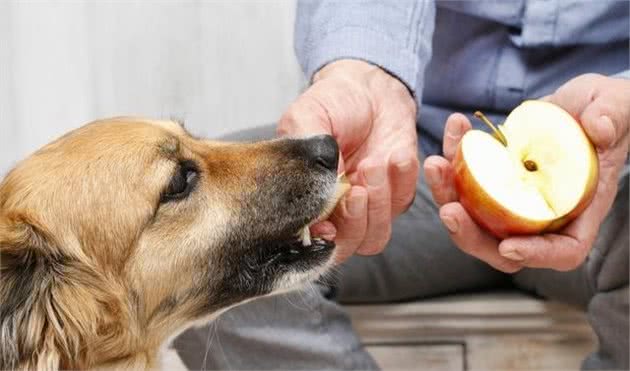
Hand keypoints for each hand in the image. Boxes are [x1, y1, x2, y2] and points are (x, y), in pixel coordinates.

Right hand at [278, 59, 418, 262]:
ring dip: (378, 204)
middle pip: (345, 246)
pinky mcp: (397, 193)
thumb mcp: (305, 118)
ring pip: (375, 236)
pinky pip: (403, 204)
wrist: (369, 86)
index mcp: (306, 198)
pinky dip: (403, 181)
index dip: (318, 240)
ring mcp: (368, 206)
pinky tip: (397, 154)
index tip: (327, 225)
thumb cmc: (331, 102)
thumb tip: (319, 193)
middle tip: (357, 190)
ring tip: (375, 163)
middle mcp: (335, 210)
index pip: (309, 238)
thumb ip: (306, 155)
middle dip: (353, 221)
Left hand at [424, 73, 629, 271]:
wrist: (579, 103)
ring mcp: (512, 198)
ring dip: (448, 194)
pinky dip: (452, 158)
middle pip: (502, 245)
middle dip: (470, 235)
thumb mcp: (618, 107)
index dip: (535, 255)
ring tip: (436, 165)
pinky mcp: (491, 178)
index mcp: (578, 208)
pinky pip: (464, 179)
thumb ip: (612, 116)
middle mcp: (541, 212)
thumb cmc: (608, 111)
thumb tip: (598, 128)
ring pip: (473, 216)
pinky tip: (454, 129)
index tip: (508, 247)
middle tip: (449, 210)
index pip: (562, 250)